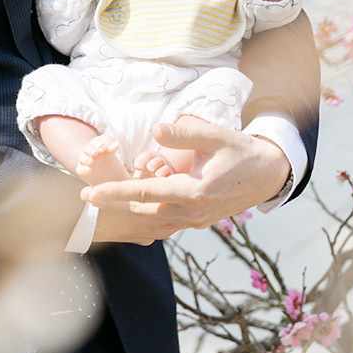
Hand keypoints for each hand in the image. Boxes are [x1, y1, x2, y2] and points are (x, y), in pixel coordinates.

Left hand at [82, 116, 289, 238]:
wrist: (269, 175)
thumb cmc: (242, 152)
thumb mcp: (217, 136)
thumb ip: (186, 134)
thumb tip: (157, 130)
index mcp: (194, 192)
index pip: (146, 194)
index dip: (117, 192)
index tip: (90, 193)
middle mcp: (191, 212)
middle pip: (142, 213)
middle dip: (113, 207)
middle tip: (83, 199)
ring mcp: (194, 220)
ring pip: (152, 222)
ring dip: (126, 214)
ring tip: (99, 206)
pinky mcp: (196, 219)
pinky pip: (164, 222)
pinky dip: (144, 217)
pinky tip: (128, 211)